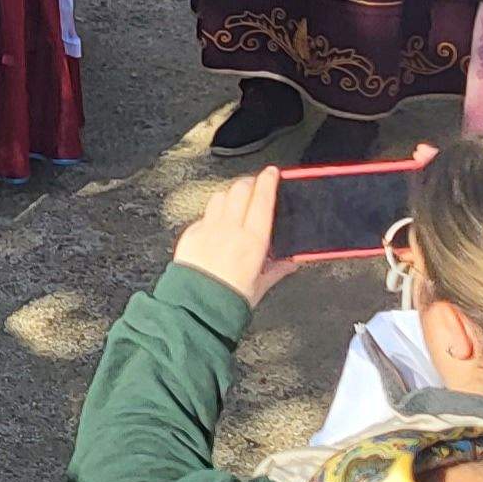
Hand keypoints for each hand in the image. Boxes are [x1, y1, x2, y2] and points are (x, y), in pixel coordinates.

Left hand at [174, 167, 297, 307]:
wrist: (196, 308)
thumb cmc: (229, 300)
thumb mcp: (260, 286)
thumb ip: (277, 270)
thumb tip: (291, 262)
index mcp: (252, 241)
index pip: (262, 200)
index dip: (268, 181)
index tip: (272, 173)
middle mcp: (230, 230)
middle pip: (240, 190)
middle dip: (249, 183)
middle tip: (255, 185)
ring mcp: (208, 229)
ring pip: (220, 196)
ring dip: (231, 194)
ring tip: (237, 201)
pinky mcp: (191, 234)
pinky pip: (204, 214)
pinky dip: (214, 213)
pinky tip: (218, 222)